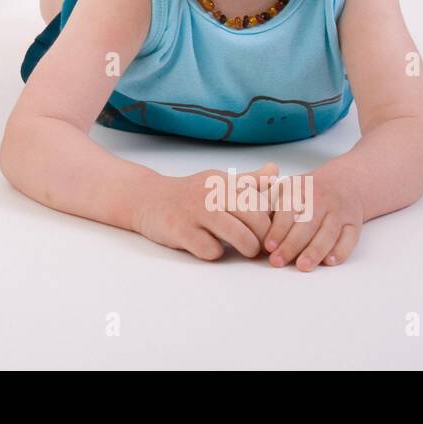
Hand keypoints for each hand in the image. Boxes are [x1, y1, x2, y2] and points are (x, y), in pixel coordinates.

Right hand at [133, 161, 279, 259]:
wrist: (148, 198)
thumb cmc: (189, 194)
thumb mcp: (218, 182)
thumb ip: (248, 181)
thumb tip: (275, 170)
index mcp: (225, 182)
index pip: (262, 203)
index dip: (272, 223)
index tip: (272, 233)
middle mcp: (212, 194)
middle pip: (256, 220)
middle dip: (264, 239)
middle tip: (262, 246)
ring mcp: (196, 212)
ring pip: (239, 237)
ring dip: (247, 248)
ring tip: (245, 250)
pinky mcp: (181, 231)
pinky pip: (211, 251)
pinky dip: (214, 253)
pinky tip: (209, 246)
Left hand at [263, 169, 364, 270]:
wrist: (344, 183)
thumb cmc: (306, 193)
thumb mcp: (286, 188)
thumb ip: (268, 202)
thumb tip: (247, 218)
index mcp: (300, 188)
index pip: (288, 210)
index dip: (278, 229)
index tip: (268, 246)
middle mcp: (322, 198)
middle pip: (307, 224)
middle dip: (292, 244)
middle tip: (278, 261)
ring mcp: (340, 211)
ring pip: (328, 232)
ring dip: (315, 250)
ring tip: (303, 266)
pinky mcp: (354, 224)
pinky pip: (349, 238)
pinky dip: (341, 250)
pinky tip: (329, 261)